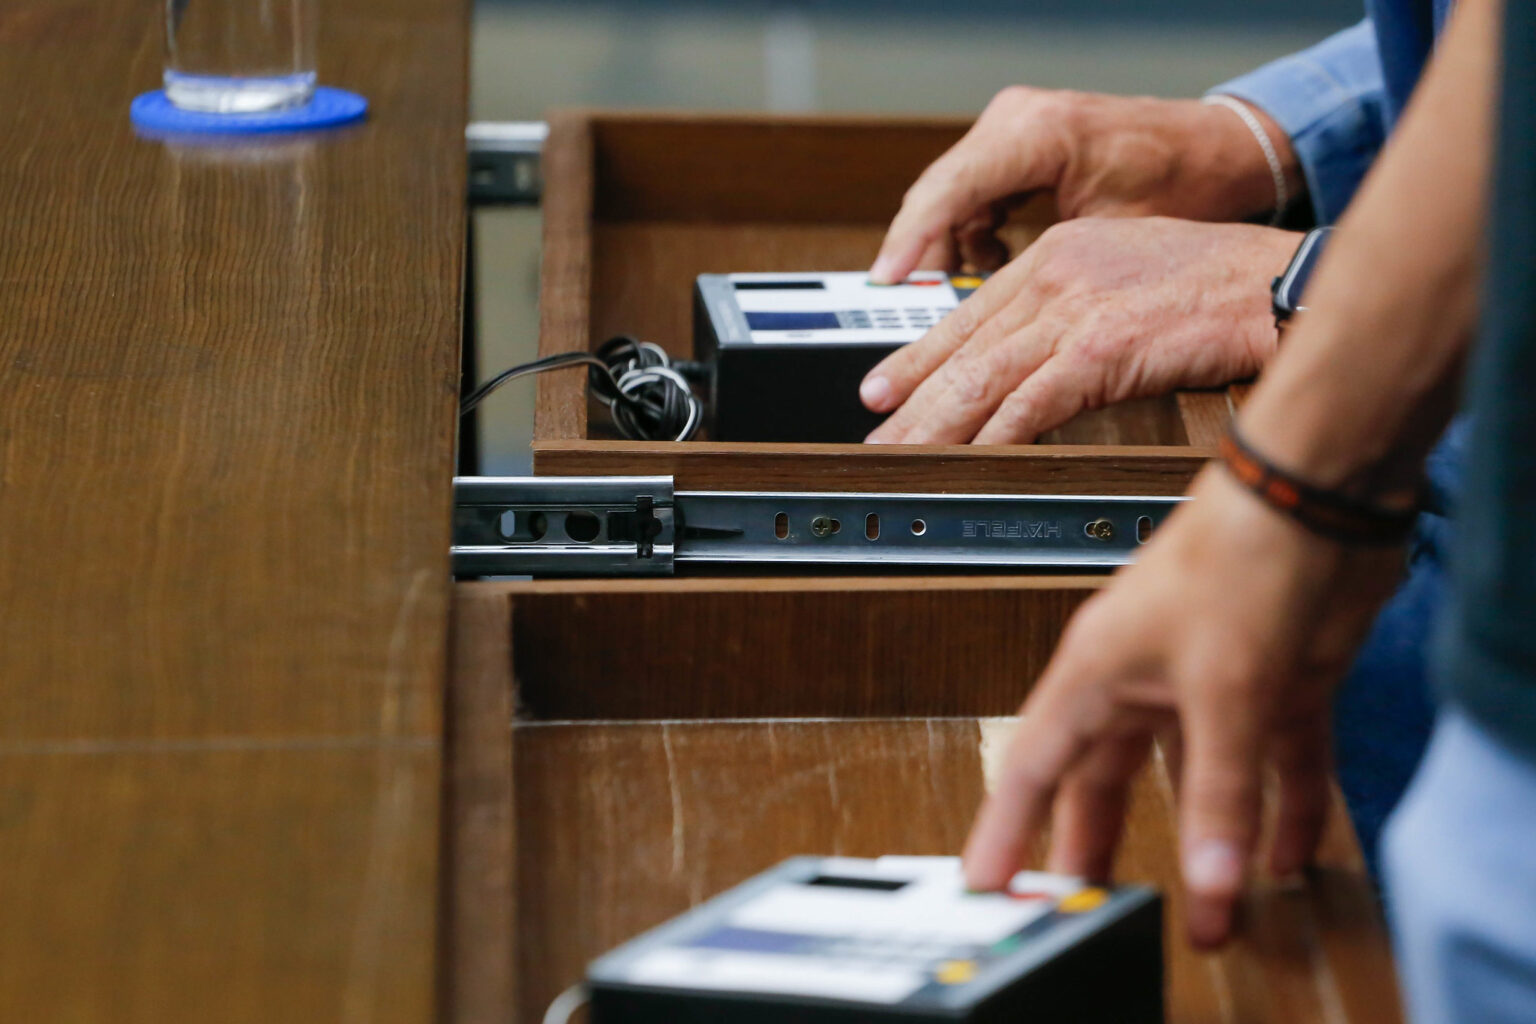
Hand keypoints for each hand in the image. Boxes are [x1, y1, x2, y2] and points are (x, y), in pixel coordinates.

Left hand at [862, 217, 1299, 443]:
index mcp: (1055, 255)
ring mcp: (1075, 309)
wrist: (1279, 282)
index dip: (918, 358)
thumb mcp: (1127, 281)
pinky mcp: (1102, 347)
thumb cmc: (1221, 286)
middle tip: (873, 436)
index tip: (881, 388)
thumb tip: (1039, 362)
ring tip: (900, 457)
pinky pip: (1032, 402)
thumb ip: (1075, 312)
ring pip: (983, 377)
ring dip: (935, 426)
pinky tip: (967, 462)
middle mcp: (1054, 274)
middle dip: (910, 400)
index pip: (968, 315)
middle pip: (963, 349)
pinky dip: (994, 438)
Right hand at [869, 87, 1299, 284]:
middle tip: (908, 303)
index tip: (890, 281)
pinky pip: (971, 192)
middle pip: (940, 191)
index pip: (953, 186)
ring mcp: (1012, 128)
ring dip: (949, 246)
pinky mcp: (1014, 145)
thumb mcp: (1113, 232)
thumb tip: (1003, 324)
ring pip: (950, 195)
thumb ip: (1049, 269)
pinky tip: (992, 262)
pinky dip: (972, 231)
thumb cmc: (1183, 182)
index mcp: (1041, 131)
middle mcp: (1017, 118)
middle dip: (922, 251)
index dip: (915, 239)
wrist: (1217, 151)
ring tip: (964, 289)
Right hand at [961, 467, 1405, 947]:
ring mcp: (1208, 682)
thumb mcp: (1225, 688)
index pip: (1035, 768)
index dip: (1006, 830)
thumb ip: (1221, 790)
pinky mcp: (1272, 681)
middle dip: (1096, 846)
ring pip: (1192, 780)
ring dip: (1203, 842)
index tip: (988, 884)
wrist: (1321, 493)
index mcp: (1097, 673)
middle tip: (1082, 904)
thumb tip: (1213, 877)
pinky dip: (1282, 810)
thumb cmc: (1241, 551)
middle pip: (1105, 781)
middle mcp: (1143, 681)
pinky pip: (1272, 763)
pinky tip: (1289, 854)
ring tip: (1200, 903)